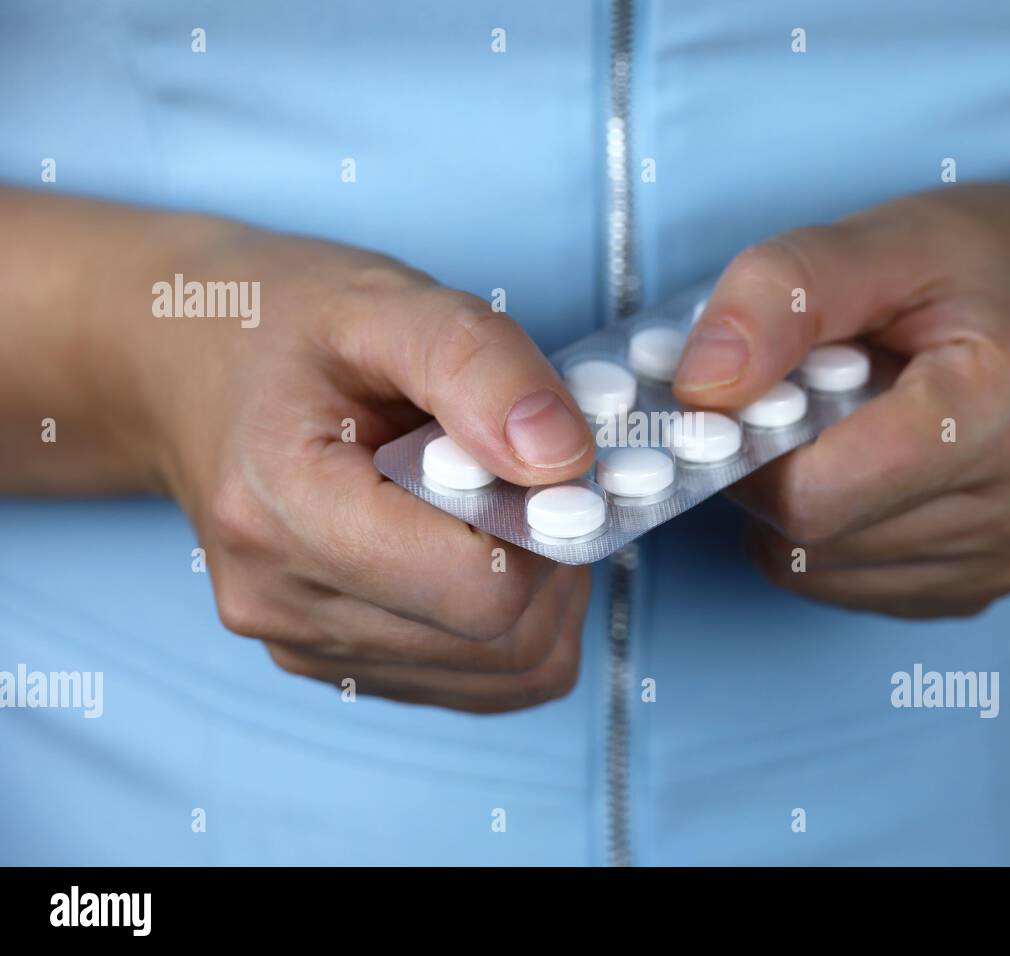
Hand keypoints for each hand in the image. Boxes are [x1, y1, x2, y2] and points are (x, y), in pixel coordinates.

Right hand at [125, 224, 595, 709]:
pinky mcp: (335, 667)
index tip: (552, 462)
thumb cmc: (287, 327)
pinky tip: (485, 546)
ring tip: (503, 502)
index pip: (479, 588)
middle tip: (535, 474)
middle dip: (553, 556)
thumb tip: (564, 461)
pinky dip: (518, 621)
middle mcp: (282, 603)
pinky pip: (482, 682)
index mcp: (283, 508)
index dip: (548, 525)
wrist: (190, 369)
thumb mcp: (382, 302)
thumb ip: (479, 367)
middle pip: (501, 638)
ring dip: (544, 591)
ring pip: (505, 671)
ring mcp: (303, 648)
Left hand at [673, 183, 1009, 617]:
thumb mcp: (887, 238)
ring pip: (827, 574)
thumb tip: (702, 385)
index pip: (819, 494)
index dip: (751, 451)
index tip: (746, 400)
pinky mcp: (996, 585)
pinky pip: (860, 589)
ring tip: (842, 430)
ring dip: (799, 509)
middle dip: (772, 474)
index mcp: (1007, 406)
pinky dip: (834, 539)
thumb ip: (783, 295)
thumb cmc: (993, 267)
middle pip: (816, 540)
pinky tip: (869, 472)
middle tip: (793, 404)